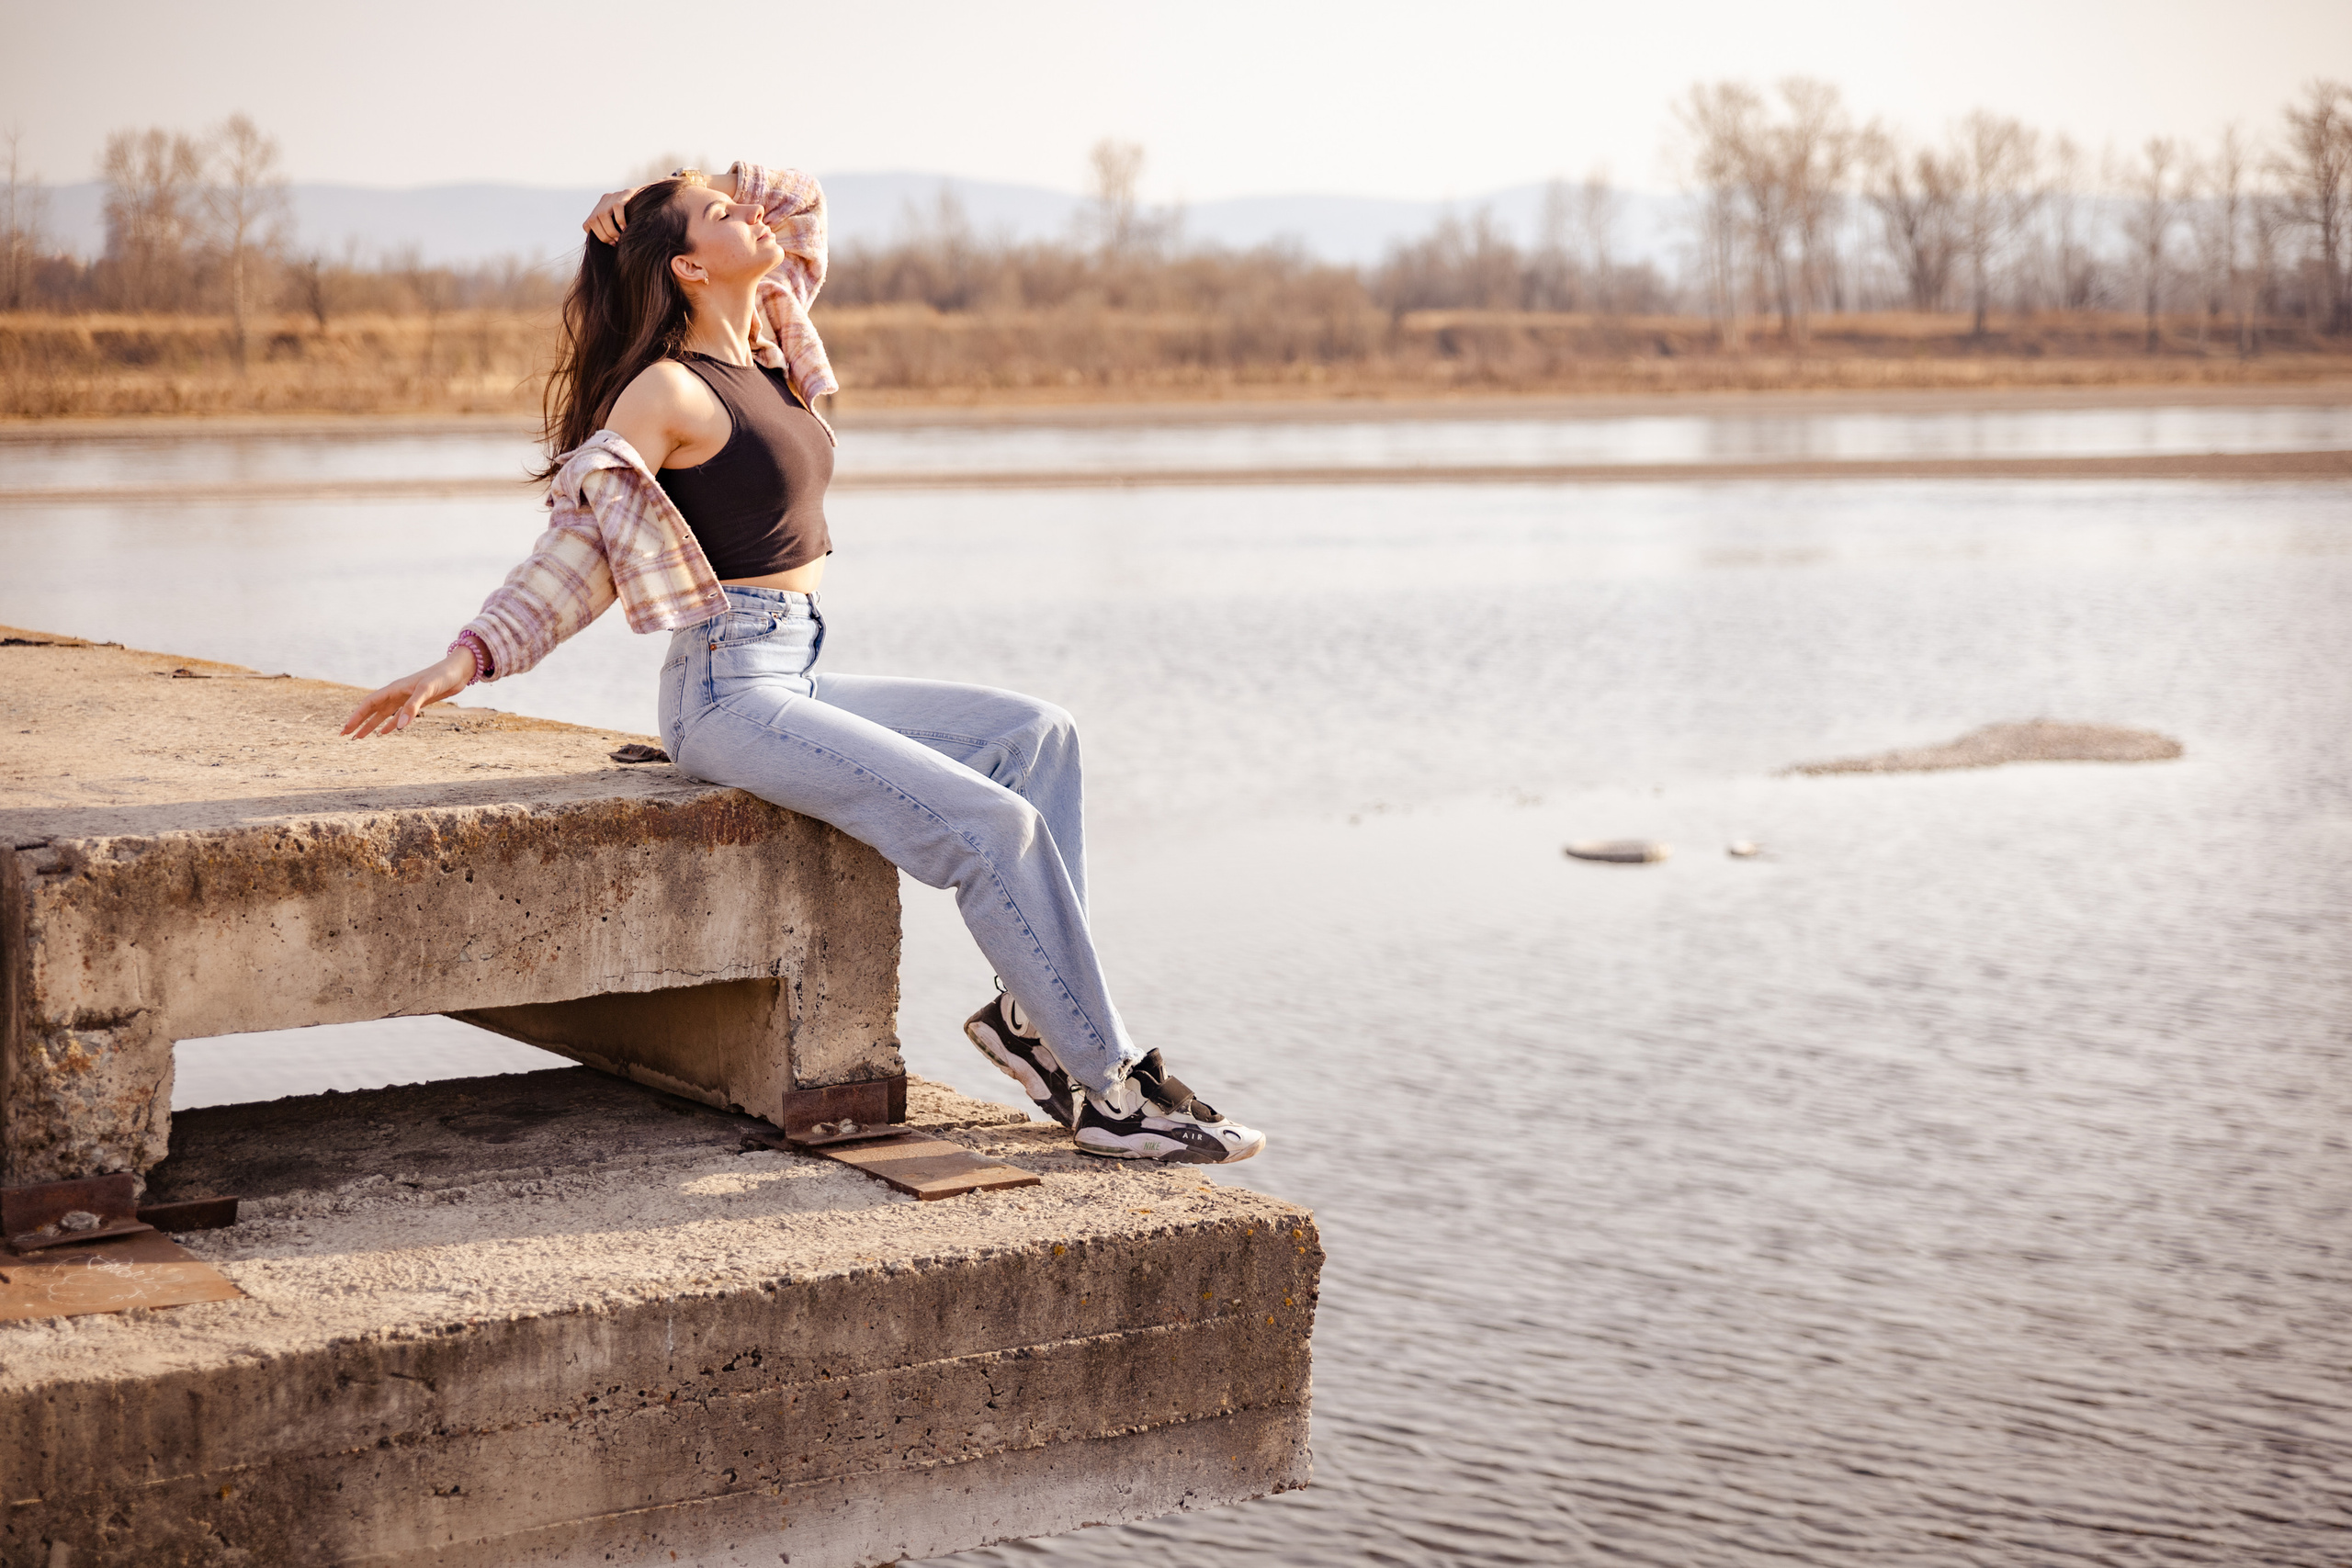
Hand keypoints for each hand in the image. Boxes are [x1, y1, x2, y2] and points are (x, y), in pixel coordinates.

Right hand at [342, 649, 474, 738]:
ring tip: (359, 738)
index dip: (356, 716)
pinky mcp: (416, 704)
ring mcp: (405, 699)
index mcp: (394, 689)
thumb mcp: (427, 690)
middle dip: (358, 722)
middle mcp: (397, 694)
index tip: (346, 729)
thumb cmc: (441, 677)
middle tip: (345, 735)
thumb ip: (413, 707)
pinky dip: (389, 724)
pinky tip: (384, 733)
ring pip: (382, 715)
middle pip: (372, 710)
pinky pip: (398, 716)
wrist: (457, 671)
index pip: (369, 703)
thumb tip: (399, 727)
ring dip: (371, 726)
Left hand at [583, 185, 643, 245]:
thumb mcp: (624, 223)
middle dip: (603, 236)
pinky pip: (617, 207)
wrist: (656, 196)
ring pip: (602, 215)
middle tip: (616, 243)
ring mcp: (614, 196)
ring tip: (620, 238)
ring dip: (610, 231)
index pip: (588, 224)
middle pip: (593, 220)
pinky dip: (620, 221)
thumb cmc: (641, 216)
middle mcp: (604, 201)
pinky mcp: (625, 193)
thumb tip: (612, 246)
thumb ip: (614, 230)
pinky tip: (626, 228)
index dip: (596, 236)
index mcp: (601, 208)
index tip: (610, 244)